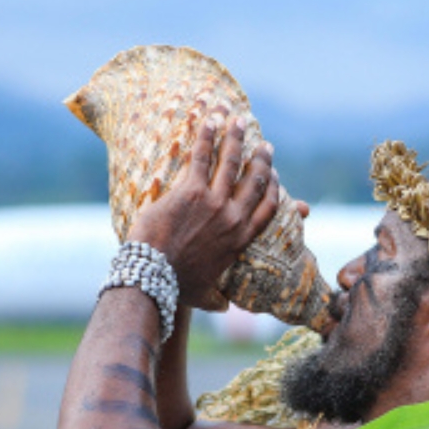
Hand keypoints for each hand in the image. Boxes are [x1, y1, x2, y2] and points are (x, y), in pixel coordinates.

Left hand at [127, 108, 279, 304]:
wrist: (154, 278)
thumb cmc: (177, 288)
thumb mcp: (205, 295)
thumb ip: (217, 298)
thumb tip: (224, 309)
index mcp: (239, 240)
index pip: (268, 209)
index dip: (274, 188)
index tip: (274, 174)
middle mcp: (232, 218)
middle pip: (255, 181)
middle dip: (261, 158)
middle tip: (264, 144)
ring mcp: (213, 203)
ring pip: (232, 162)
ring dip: (237, 137)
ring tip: (239, 119)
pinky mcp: (190, 192)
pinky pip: (202, 156)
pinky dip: (207, 135)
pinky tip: (210, 118)